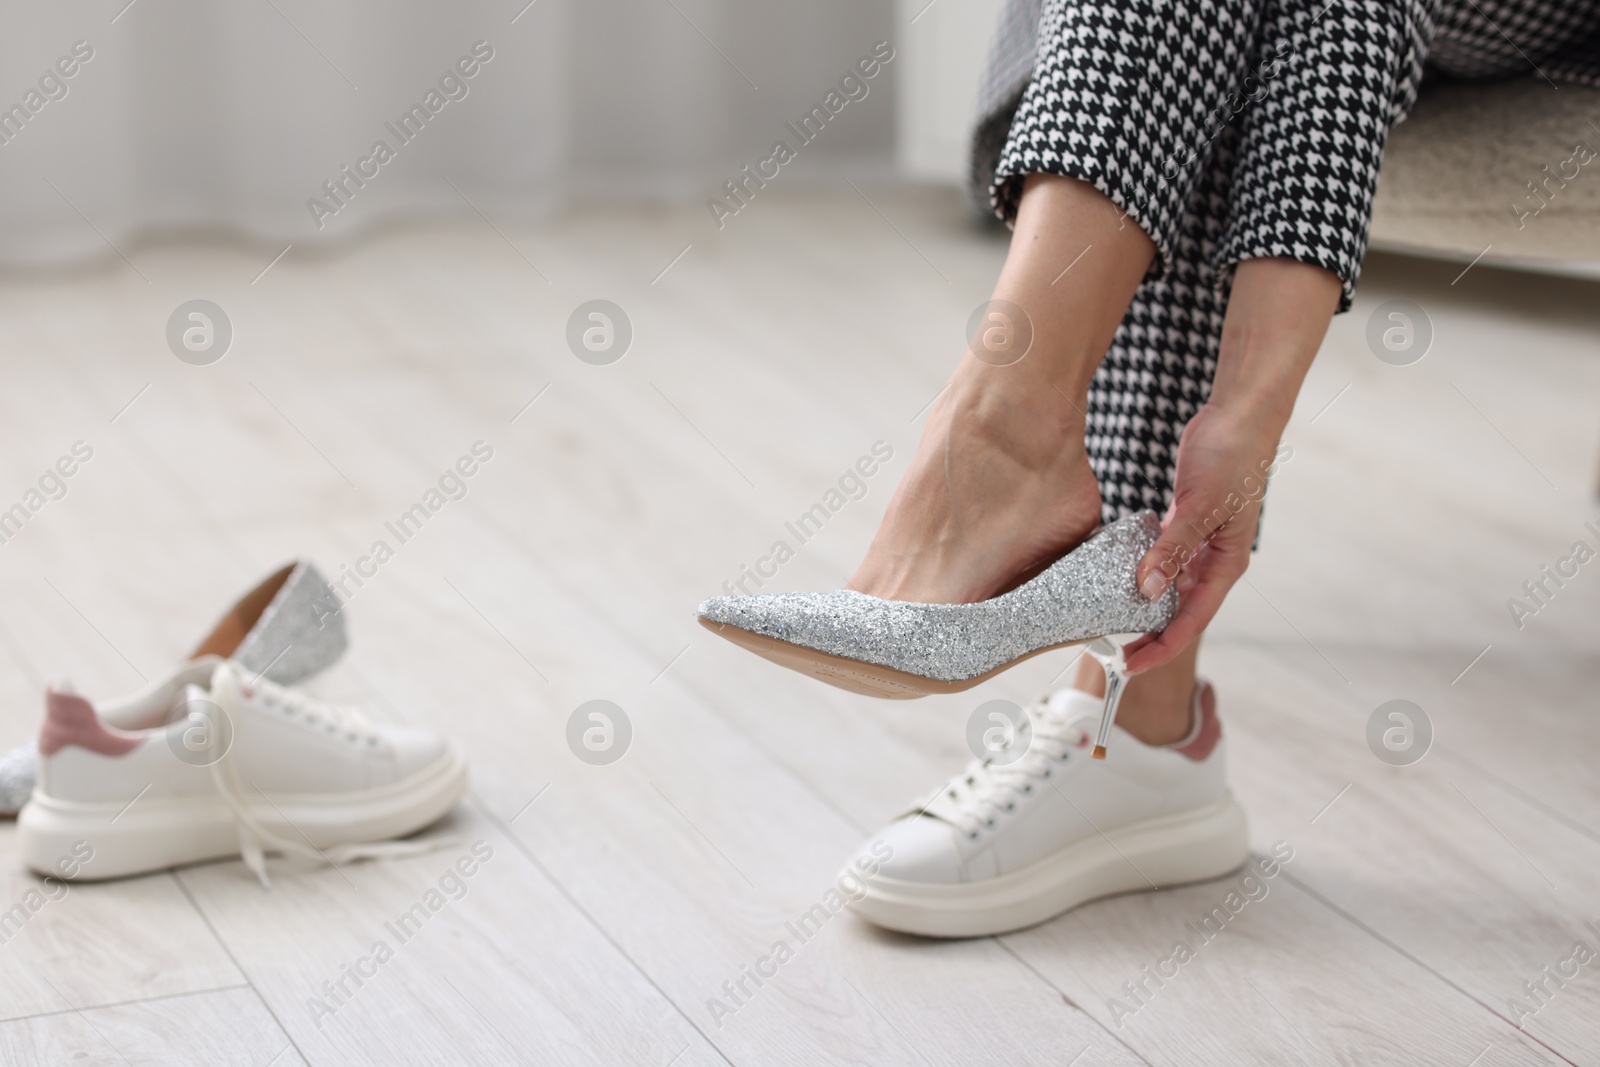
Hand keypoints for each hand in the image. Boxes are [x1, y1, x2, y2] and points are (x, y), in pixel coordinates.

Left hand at [1124, 404, 1289, 674]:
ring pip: (1168, 584)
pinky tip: (1118, 573)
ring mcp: (1199, 542)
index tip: (1131, 665)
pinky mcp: (1185, 522)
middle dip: (1149, 633)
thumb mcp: (1200, 508)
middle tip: (1114, 652)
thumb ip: (1173, 550)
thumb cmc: (1232, 459)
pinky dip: (1142, 566)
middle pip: (1178, 610)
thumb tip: (1147, 591)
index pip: (1190, 620)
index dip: (1161, 647)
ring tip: (1110, 618)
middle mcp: (1213, 560)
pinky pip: (1162, 555)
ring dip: (1144, 602)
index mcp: (1225, 565)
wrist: (1239, 417)